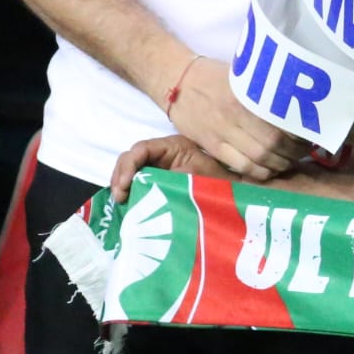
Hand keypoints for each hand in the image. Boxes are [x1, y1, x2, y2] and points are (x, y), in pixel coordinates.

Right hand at [113, 135, 231, 200]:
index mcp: (173, 147)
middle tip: (120, 197)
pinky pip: (138, 186)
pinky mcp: (156, 185)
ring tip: (122, 202)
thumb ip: (179, 178)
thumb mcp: (201, 178)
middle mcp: (162, 155)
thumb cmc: (220, 183)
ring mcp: (157, 170)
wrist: (233, 196)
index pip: (142, 149)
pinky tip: (127, 206)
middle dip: (121, 176)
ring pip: (131, 173)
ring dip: (123, 186)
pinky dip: (130, 195)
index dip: (130, 164)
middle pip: (131, 159)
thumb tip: (155, 183)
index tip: (126, 184)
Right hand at [161, 56, 307, 180]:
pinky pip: (240, 167)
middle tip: (303, 151)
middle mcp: (234, 116)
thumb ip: (263, 92)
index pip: (279, 123)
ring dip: (279, 165)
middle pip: (272, 144)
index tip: (309, 135)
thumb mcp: (241, 77)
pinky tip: (269, 170)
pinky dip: (259, 173)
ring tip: (289, 161)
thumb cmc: (214, 76)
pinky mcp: (212, 146)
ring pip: (258, 159)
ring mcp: (222, 133)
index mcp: (245, 96)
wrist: (177, 82)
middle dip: (293, 152)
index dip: (297, 134)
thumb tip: (296, 102)